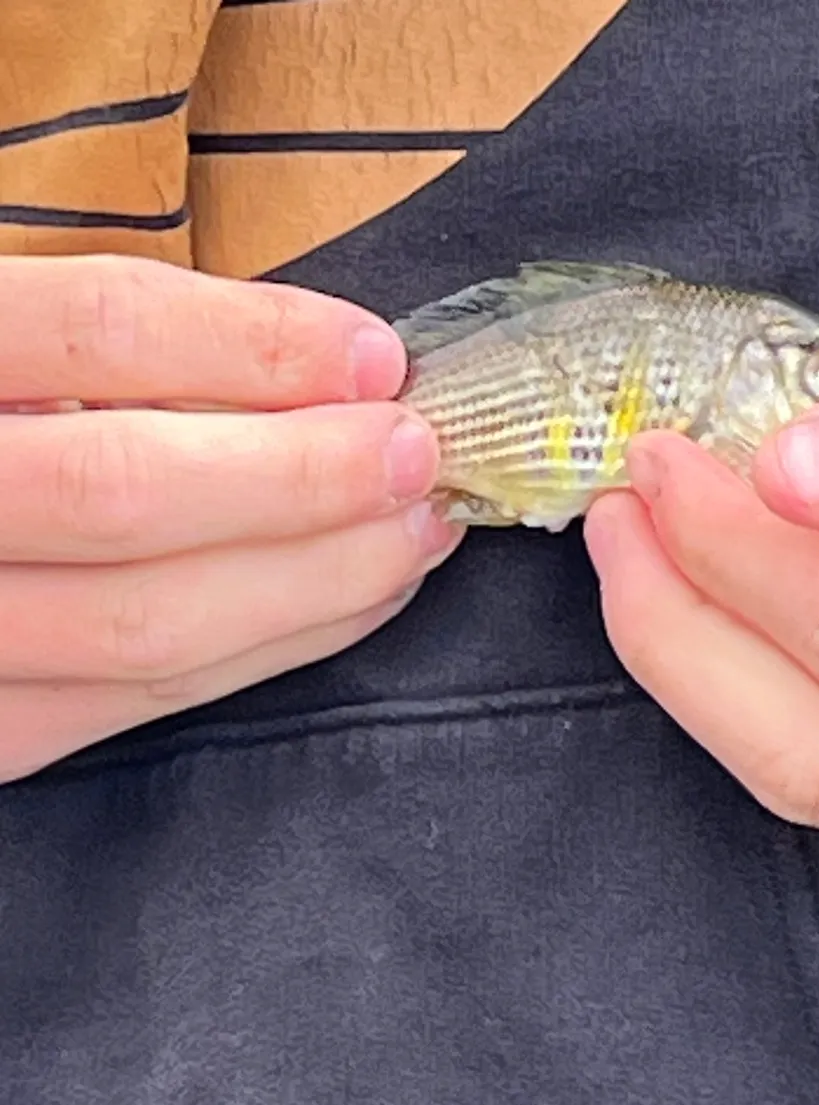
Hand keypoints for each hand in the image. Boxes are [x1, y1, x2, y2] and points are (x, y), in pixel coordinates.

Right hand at [0, 254, 460, 782]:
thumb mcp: (17, 343)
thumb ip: (114, 347)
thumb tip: (322, 370)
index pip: (97, 331)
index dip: (257, 343)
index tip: (375, 358)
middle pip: (128, 492)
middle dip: (304, 476)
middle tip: (419, 454)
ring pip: (150, 623)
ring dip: (319, 577)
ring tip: (414, 531)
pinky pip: (148, 699)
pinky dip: (275, 647)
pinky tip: (353, 602)